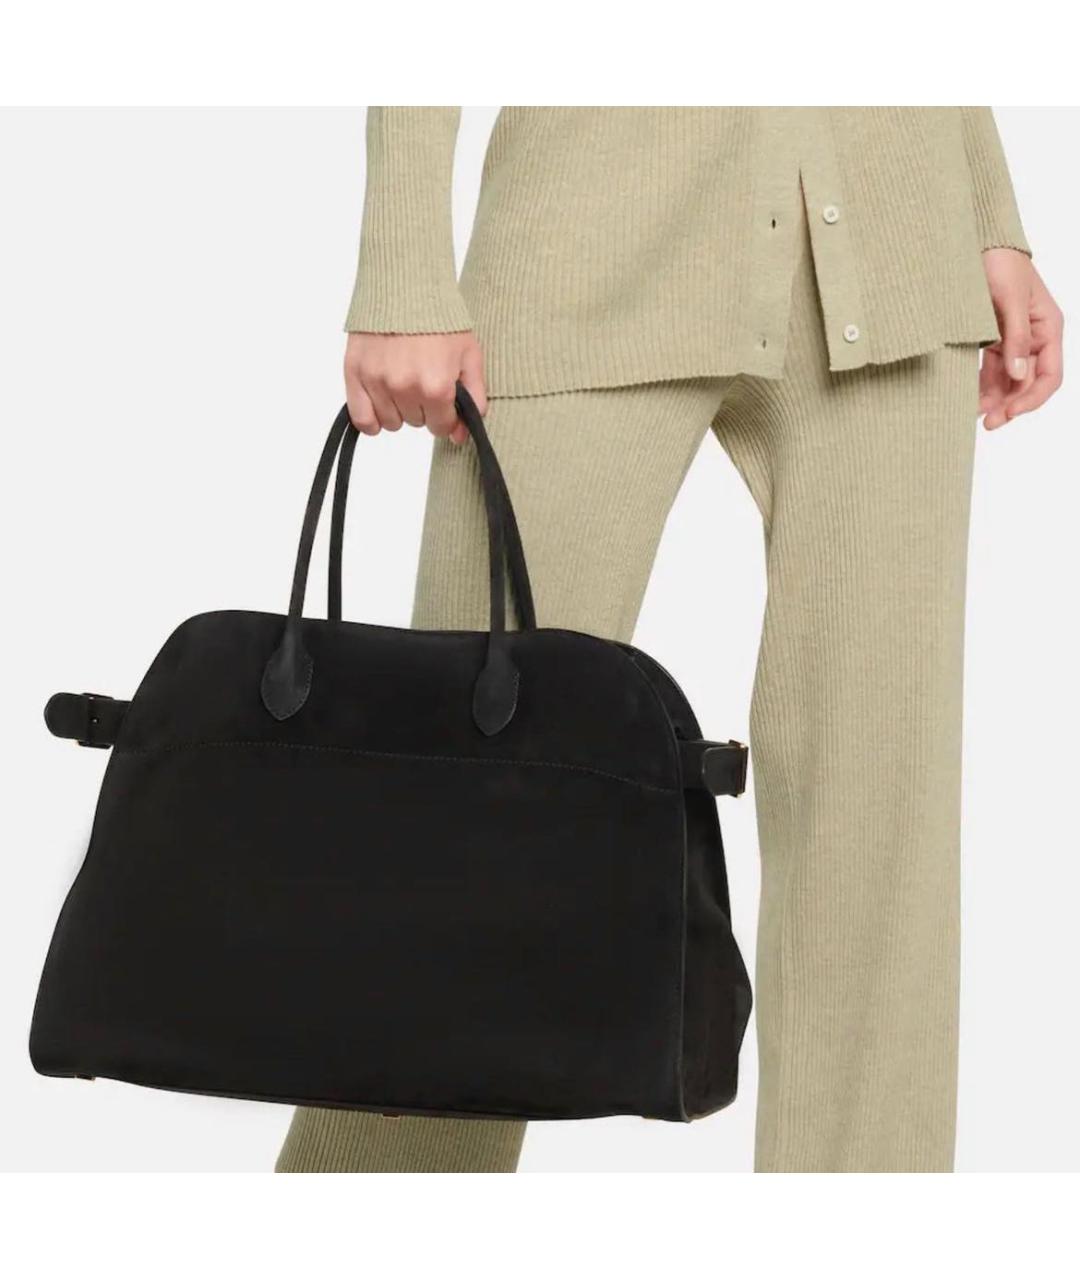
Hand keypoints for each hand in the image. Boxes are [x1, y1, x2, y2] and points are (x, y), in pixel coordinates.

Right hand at [344, 332, 487, 444]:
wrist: (406, 286)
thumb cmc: (440, 320)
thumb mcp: (470, 357)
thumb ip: (473, 400)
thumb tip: (460, 436)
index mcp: (436, 387)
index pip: (440, 426)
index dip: (444, 414)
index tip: (442, 397)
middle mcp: (405, 389)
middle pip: (416, 423)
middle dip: (422, 407)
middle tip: (422, 378)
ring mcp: (377, 383)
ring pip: (391, 423)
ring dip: (398, 409)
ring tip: (402, 381)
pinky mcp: (355, 374)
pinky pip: (362, 419)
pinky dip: (371, 419)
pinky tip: (381, 405)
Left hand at [980, 250, 1063, 429]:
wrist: (978, 245)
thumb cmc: (1001, 264)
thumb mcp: (1010, 301)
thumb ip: (1015, 338)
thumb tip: (1018, 375)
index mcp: (1048, 330)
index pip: (1049, 376)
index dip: (1032, 399)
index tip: (1010, 413)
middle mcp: (1034, 339)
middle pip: (1027, 384)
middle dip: (1010, 405)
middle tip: (987, 423)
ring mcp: (1013, 342)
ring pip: (1008, 382)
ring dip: (994, 400)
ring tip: (974, 415)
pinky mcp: (993, 341)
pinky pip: (991, 371)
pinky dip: (982, 387)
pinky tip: (970, 399)